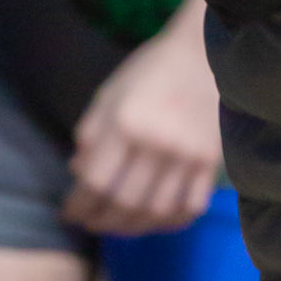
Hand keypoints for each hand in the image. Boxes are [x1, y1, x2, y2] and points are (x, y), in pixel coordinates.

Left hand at [64, 19, 220, 235]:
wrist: (204, 52)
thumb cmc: (150, 71)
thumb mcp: (109, 94)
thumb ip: (89, 135)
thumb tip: (78, 175)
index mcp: (125, 122)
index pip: (95, 182)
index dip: (78, 206)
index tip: (70, 213)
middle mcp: (156, 142)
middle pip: (124, 203)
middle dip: (102, 222)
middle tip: (92, 223)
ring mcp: (187, 154)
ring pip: (157, 212)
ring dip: (133, 228)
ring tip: (120, 224)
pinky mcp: (211, 159)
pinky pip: (191, 206)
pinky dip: (172, 221)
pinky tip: (157, 218)